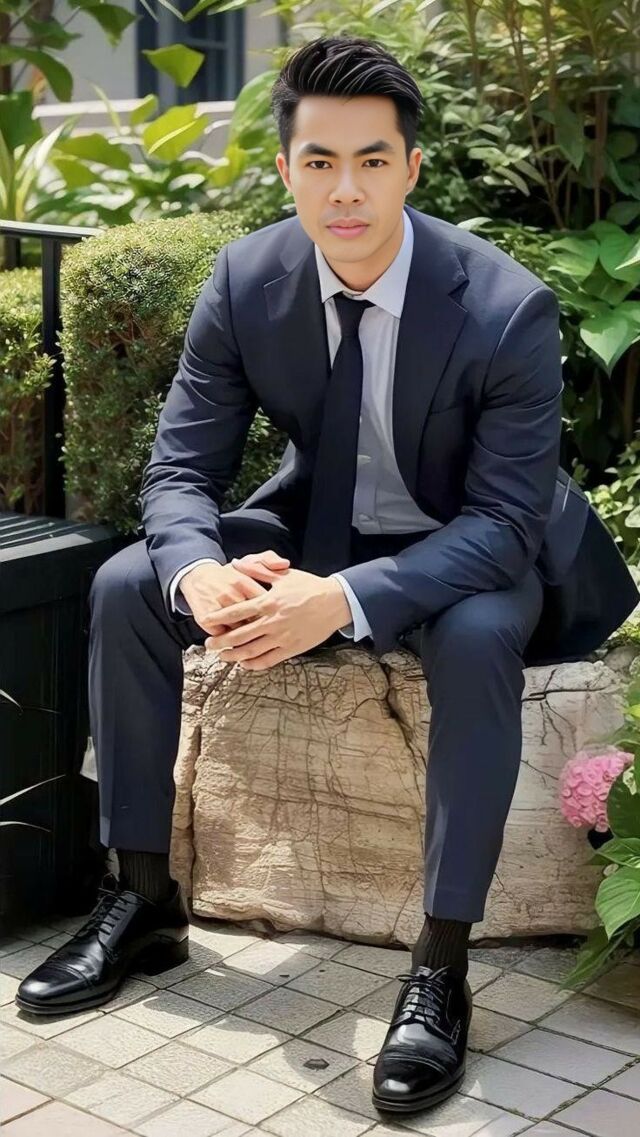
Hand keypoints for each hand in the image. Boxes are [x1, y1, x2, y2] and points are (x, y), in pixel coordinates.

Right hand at [180, 550, 290, 635]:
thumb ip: (269, 561)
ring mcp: (218, 608)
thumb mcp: (250, 561)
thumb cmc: (229, 574)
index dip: (274, 614)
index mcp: (244, 582)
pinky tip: (235, 639)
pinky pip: (223, 635)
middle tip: (268, 632)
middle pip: (254, 620)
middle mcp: (231, 595)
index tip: (279, 618)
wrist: (198, 576)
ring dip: (246, 638)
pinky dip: (230, 638)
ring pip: (238, 631)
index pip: (266, 603)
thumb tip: (284, 564)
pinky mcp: (206, 619)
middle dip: (263, 629)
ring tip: (253, 639)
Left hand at [204, 554, 351, 669]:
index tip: (206, 621)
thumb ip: (258, 569)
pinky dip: (254, 664)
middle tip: (209, 645)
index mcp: (269, 602)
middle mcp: (273, 621)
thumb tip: (237, 563)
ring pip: (252, 651)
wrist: (335, 602)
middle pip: (240, 635)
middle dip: (221, 641)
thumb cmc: (309, 586)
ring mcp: (282, 636)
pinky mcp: (292, 648)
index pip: (237, 611)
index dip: (219, 618)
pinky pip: (269, 660)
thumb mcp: (283, 575)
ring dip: (234, 655)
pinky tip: (245, 664)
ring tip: (223, 656)